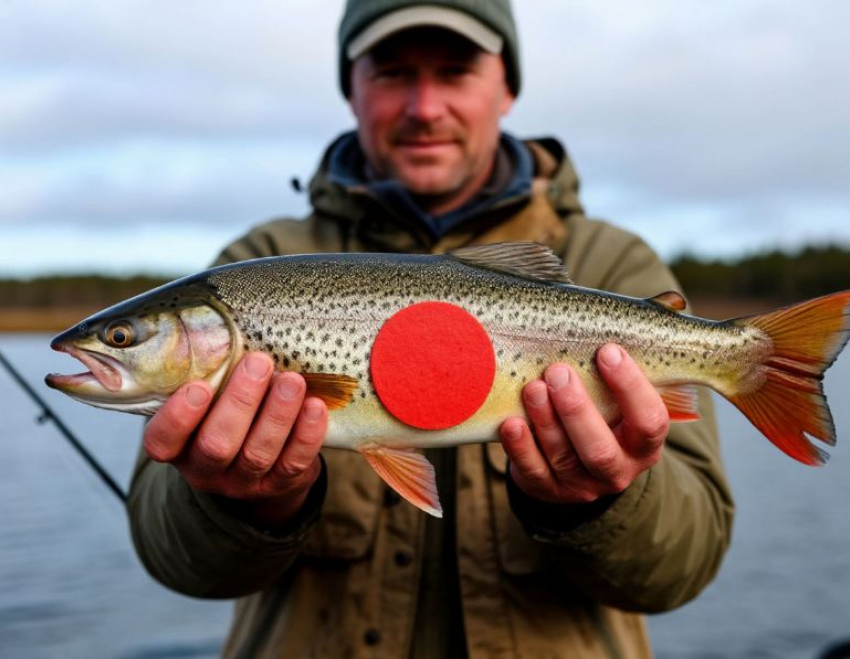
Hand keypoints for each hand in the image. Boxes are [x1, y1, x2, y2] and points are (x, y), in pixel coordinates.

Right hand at [143, 352, 327, 526]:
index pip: (162, 442)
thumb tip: (226, 328)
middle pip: (216, 445)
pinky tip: (315, 406)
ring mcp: (243, 482)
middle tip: (259, 363)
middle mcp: (205, 469)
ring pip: (258, 453)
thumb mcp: (210, 398)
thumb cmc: (229, 412)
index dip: (177, 418)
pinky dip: (306, 434)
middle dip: (240, 402)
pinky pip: (293, 463)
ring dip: (277, 414)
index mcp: (179, 446)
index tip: (198, 386)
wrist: (265, 461)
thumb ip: (209, 375)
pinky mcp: (279, 485)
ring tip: (292, 380)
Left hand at [499, 344, 667, 504]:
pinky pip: (532, 472)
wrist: (578, 470)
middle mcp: (617, 469)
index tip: (608, 351)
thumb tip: (668, 302)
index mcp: (644, 444)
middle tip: (558, 372)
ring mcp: (581, 484)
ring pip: (563, 458)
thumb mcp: (624, 399)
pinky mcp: (547, 490)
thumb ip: (631, 363)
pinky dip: (520, 447)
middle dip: (577, 409)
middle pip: (600, 449)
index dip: (631, 388)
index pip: (649, 421)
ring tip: (532, 388)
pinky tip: (510, 423)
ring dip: (546, 421)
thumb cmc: (602, 415)